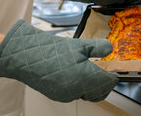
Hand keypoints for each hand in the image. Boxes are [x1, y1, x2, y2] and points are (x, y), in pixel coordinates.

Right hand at [0, 20, 116, 101]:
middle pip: (98, 93)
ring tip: (88, 71)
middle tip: (103, 73)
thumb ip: (98, 47)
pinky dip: (78, 86)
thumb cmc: (51, 52)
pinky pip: (73, 93)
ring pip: (85, 94)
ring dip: (90, 86)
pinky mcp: (57, 96)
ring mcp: (66, 95)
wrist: (27, 58)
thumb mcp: (79, 45)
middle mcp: (77, 90)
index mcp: (86, 78)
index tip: (113, 72)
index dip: (112, 77)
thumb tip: (109, 48)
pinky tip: (74, 74)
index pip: (107, 84)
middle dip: (103, 84)